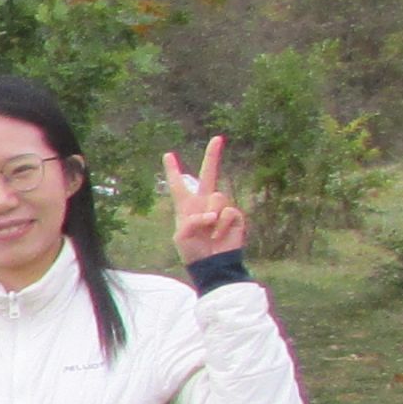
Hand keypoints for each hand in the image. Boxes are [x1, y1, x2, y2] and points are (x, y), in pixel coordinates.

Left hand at [163, 136, 245, 262]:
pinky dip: (221, 225)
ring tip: (209, 231)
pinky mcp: (235, 217)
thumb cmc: (193, 252)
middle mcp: (205, 203)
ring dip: (211, 215)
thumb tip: (209, 215)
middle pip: (208, 175)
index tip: (167, 155)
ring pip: (217, 196)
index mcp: (187, 207)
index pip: (179, 185)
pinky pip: (229, 212)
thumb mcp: (181, 237)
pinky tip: (219, 236)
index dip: (173, 171)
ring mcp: (221, 209)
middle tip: (217, 138)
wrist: (211, 265)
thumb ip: (190, 222)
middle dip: (213, 156)